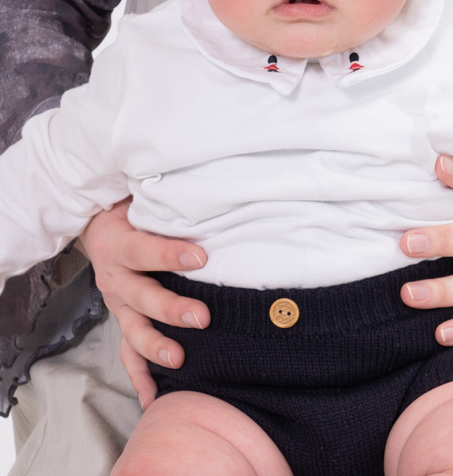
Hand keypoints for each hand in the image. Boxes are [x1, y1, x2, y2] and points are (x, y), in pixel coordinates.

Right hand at [76, 198, 209, 408]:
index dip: (170, 254)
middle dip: (171, 310)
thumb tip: (207, 200)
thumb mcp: (141, 202)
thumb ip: (167, 206)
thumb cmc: (132, 210)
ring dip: (156, 347)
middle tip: (202, 318)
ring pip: (134, 329)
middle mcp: (115, 277)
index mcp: (118, 244)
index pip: (144, 250)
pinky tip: (153, 397)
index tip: (201, 257)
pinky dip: (140, 376)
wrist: (100, 225)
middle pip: (142, 297)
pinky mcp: (124, 320)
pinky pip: (128, 352)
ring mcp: (118, 303)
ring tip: (180, 360)